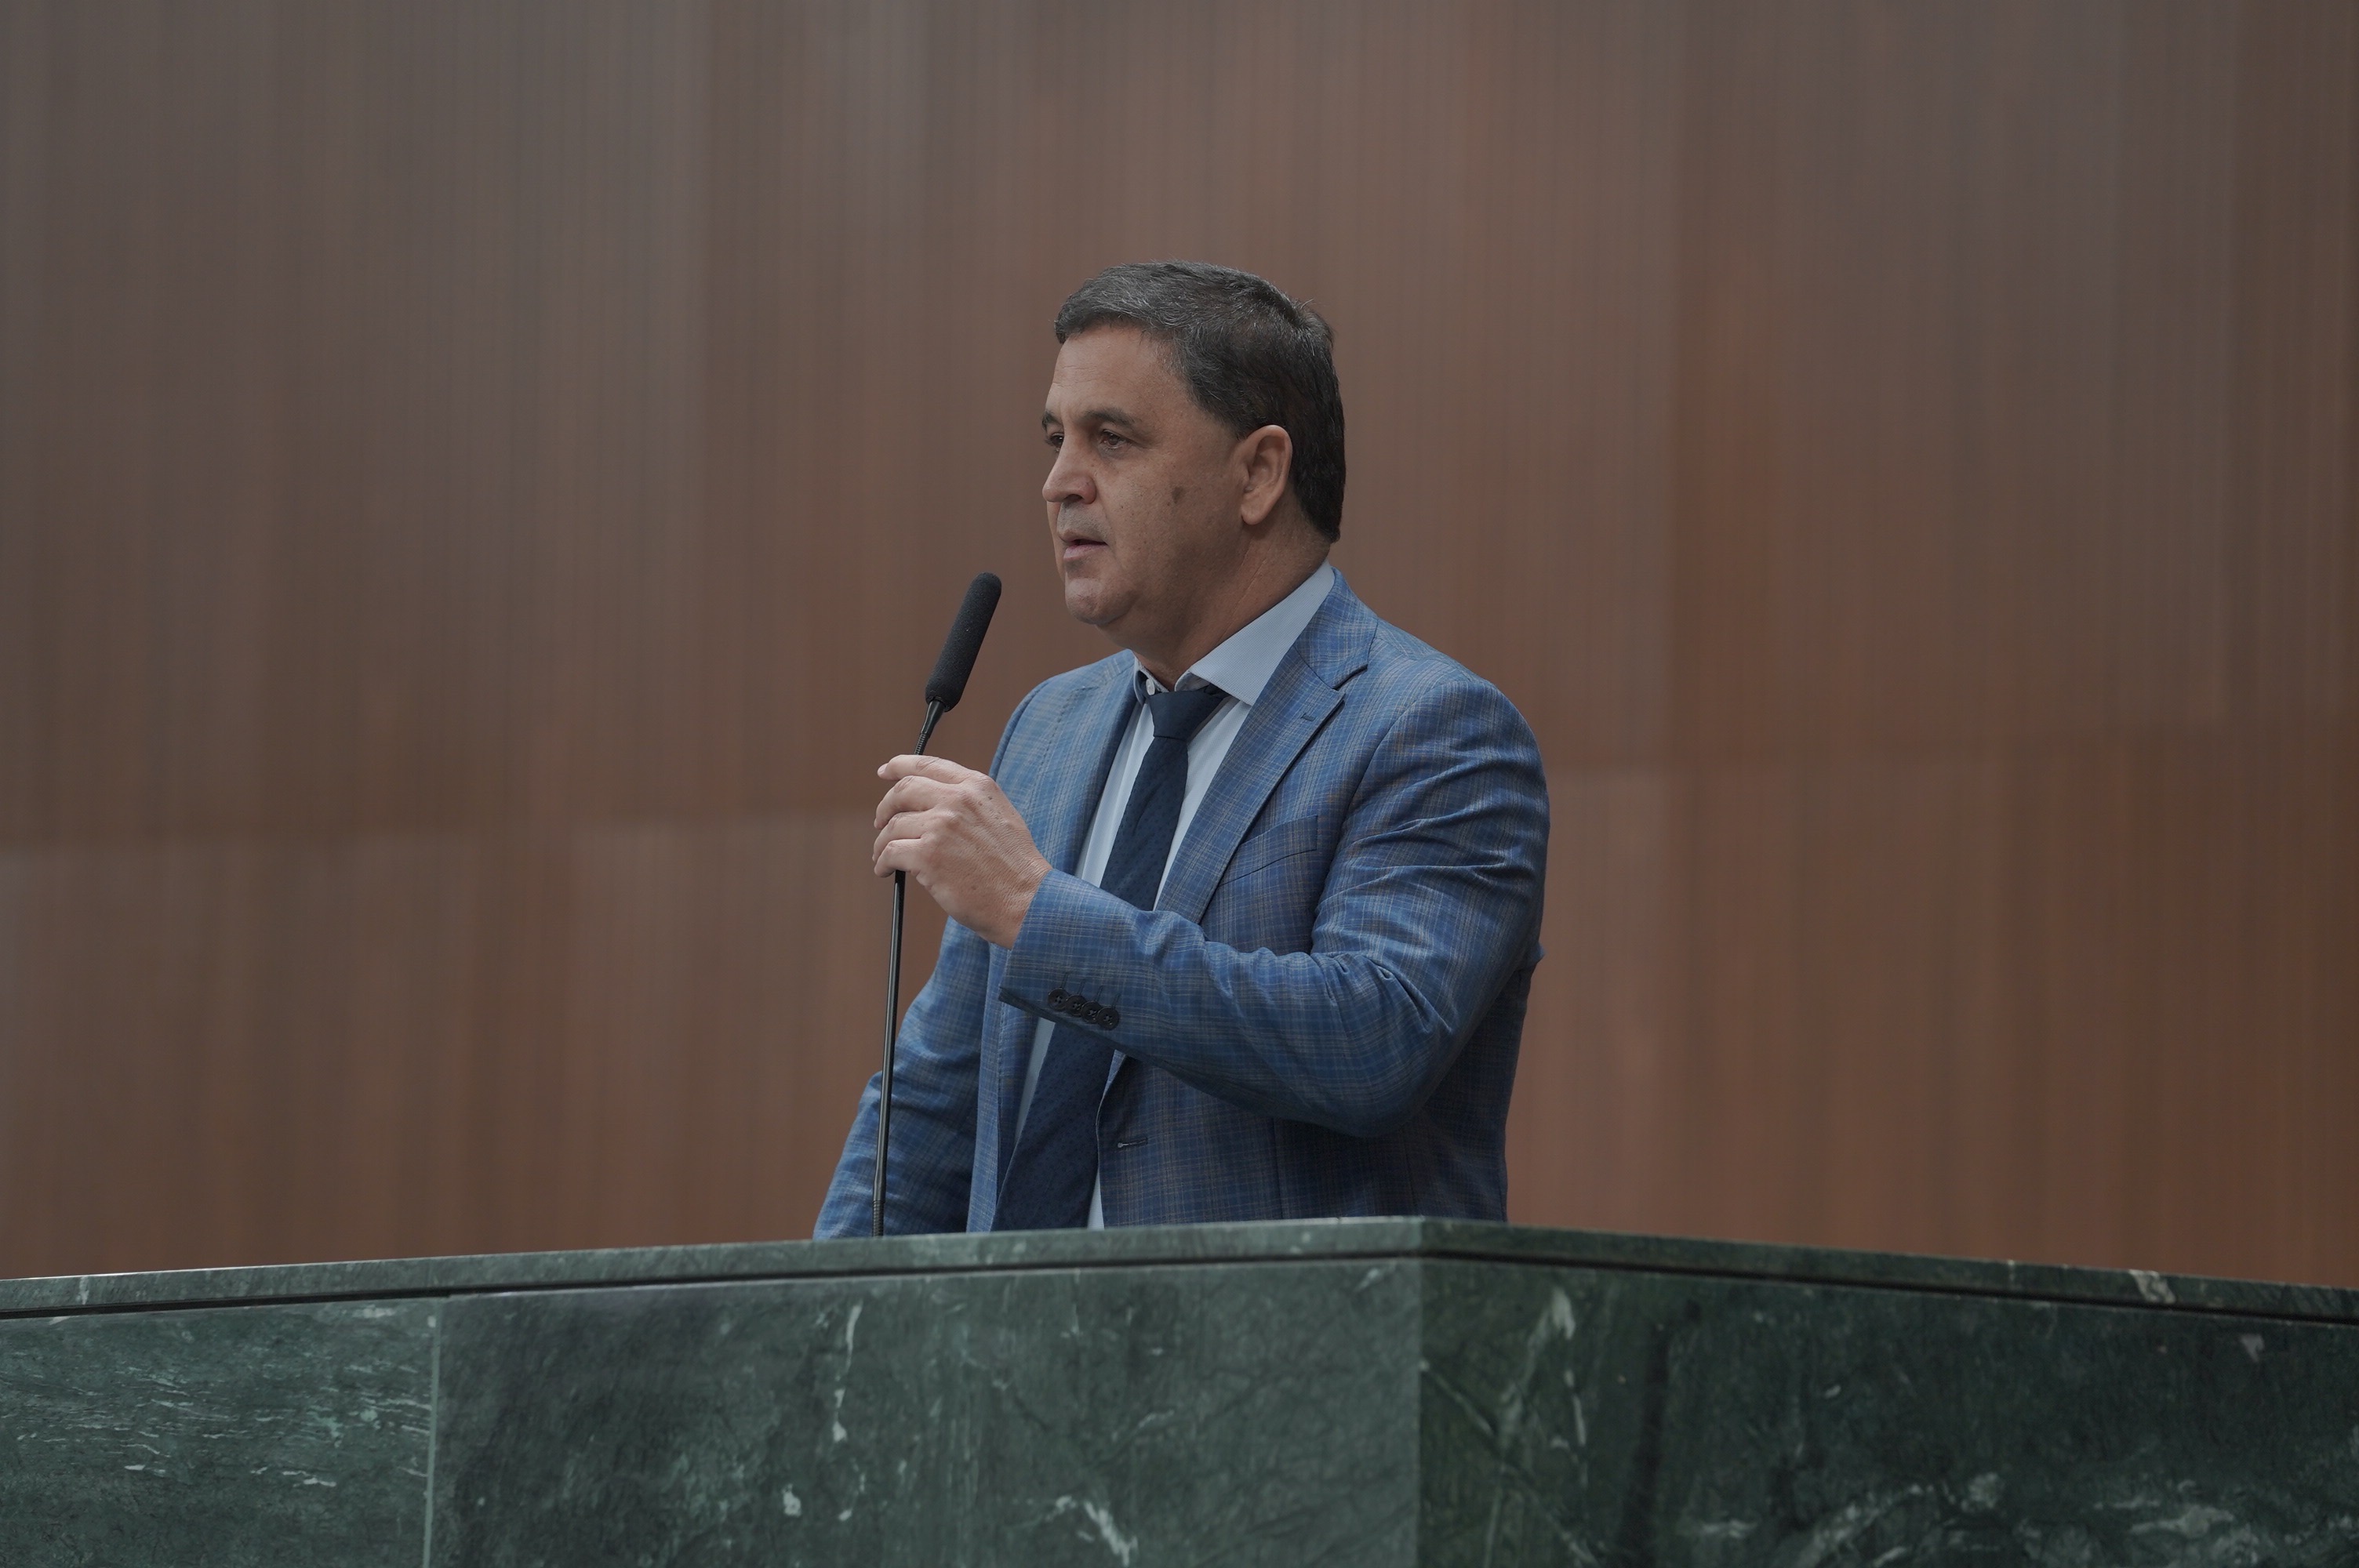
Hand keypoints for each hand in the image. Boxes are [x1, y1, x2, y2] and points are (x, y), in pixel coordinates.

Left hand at [872, 755, 1051, 946]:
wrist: (1026, 900)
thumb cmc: (1015, 868)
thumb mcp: (1000, 817)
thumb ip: (970, 803)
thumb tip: (933, 806)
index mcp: (976, 787)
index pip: (928, 765)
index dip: (899, 766)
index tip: (885, 771)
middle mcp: (957, 800)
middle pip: (903, 791)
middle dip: (885, 807)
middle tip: (880, 823)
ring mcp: (941, 826)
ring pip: (893, 826)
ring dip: (882, 843)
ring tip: (883, 857)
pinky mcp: (928, 856)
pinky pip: (891, 852)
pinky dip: (882, 862)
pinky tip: (886, 871)